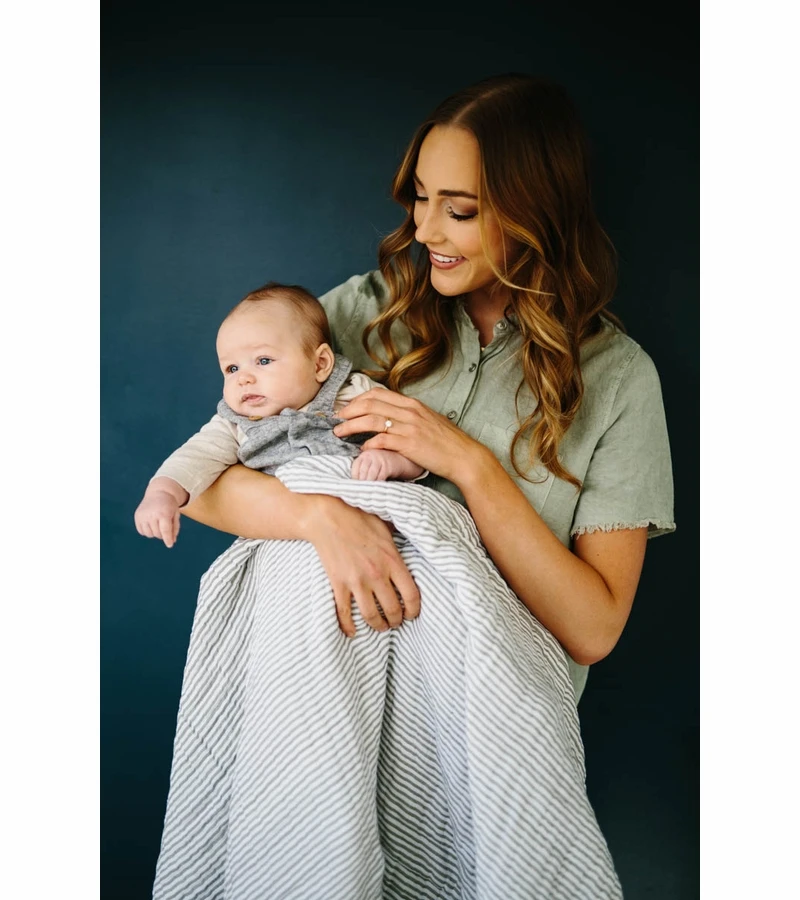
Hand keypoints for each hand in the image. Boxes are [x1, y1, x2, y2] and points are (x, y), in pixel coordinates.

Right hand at [134, 478, 187, 547]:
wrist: (159, 492)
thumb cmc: (170, 505)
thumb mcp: (176, 514)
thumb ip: (175, 528)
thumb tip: (172, 541)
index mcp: (163, 513)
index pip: (165, 531)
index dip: (168, 539)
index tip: (170, 545)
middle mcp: (151, 514)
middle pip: (158, 534)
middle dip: (163, 534)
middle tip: (165, 526)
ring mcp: (143, 515)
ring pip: (149, 534)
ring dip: (155, 533)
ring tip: (158, 523)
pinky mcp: (137, 516)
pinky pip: (142, 531)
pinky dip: (147, 530)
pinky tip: (151, 523)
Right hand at [304, 495, 420, 637]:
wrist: (328, 518)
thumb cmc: (359, 517)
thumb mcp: (386, 527)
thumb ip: (398, 543)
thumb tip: (412, 543)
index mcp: (392, 561)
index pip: (411, 595)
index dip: (414, 610)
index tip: (413, 614)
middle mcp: (376, 575)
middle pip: (392, 609)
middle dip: (396, 620)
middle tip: (396, 622)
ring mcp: (356, 581)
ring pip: (371, 615)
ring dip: (378, 625)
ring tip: (380, 626)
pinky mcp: (338, 584)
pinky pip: (343, 612)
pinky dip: (348, 626)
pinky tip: (352, 632)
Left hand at [334, 388, 482, 484]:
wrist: (463, 456)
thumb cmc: (446, 442)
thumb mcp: (427, 420)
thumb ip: (408, 416)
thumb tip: (389, 418)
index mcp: (412, 404)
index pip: (378, 394)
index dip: (358, 400)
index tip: (347, 409)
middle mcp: (409, 412)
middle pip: (370, 404)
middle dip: (349, 411)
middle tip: (337, 419)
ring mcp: (409, 427)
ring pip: (371, 420)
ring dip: (351, 426)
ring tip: (339, 432)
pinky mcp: (409, 444)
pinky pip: (382, 440)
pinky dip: (368, 443)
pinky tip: (361, 449)